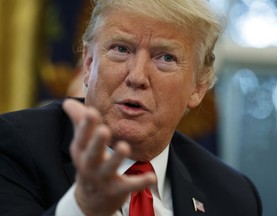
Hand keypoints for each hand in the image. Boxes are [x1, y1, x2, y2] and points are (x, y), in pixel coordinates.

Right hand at [63, 99, 155, 215]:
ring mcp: (103, 178)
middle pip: (92, 154)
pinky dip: (140, 182)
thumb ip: (78, 121)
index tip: (91, 111)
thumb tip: (68, 101)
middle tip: (103, 130)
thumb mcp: (81, 143)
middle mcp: (90, 165)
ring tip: (124, 147)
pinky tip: (151, 177)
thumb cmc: (88, 162)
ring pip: (109, 169)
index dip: (85, 126)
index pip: (82, 137)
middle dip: (97, 142)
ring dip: (116, 159)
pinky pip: (129, 185)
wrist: (91, 199)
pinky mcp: (117, 189)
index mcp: (81, 151)